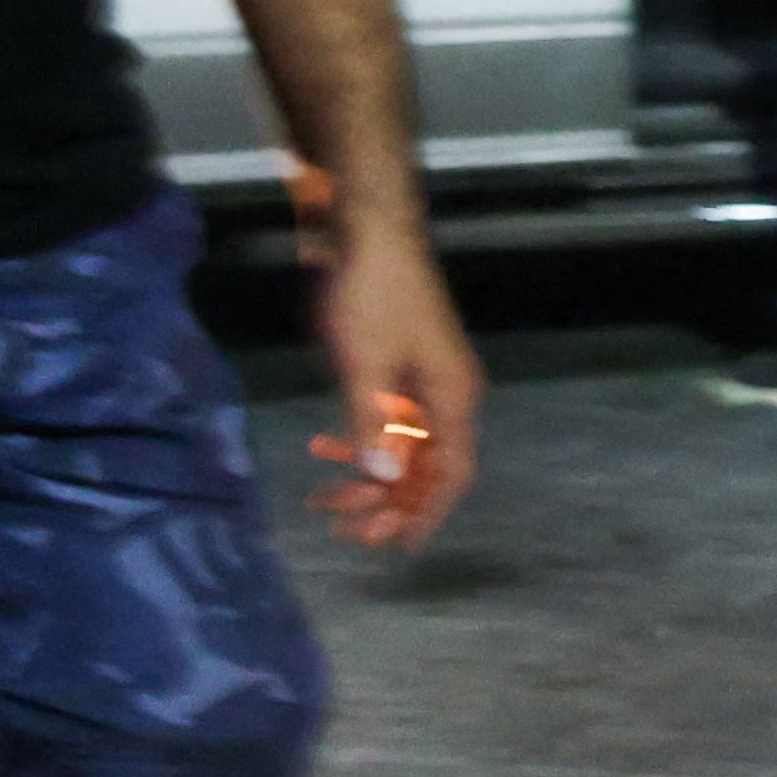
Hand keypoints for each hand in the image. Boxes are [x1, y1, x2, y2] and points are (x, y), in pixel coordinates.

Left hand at [306, 222, 481, 550]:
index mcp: (452, 396)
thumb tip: (383, 477)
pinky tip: (325, 450)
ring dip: (369, 477)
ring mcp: (423, 382)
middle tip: (343, 531)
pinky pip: (387, 423)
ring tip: (325, 500)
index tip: (394, 546)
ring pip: (402, 448)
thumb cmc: (372, 293)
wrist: (367, 230)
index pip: (450, 473)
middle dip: (387, 504)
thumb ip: (373, 421)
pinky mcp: (398, 369)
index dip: (425, 514)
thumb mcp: (365, 360)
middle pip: (425, 468)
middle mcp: (446, 395)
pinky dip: (360, 442)